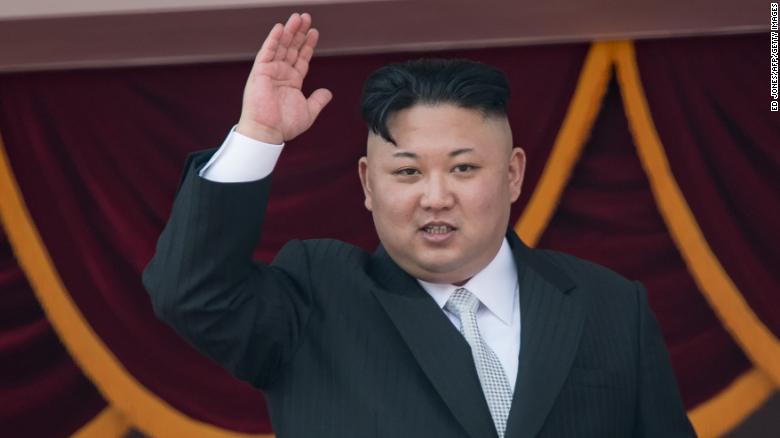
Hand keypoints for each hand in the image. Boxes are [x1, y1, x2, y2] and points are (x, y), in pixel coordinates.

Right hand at [236, 13, 332, 142]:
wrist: (269, 132)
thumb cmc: (285, 126)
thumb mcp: (309, 112)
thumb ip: (318, 100)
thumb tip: (328, 93)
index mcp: (292, 82)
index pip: (301, 58)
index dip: (308, 45)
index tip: (314, 32)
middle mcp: (281, 74)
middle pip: (292, 48)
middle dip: (299, 33)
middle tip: (306, 17)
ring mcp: (270, 72)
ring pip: (281, 46)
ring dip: (289, 31)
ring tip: (298, 18)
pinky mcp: (260, 72)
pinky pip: (267, 52)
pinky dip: (273, 39)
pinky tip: (281, 27)